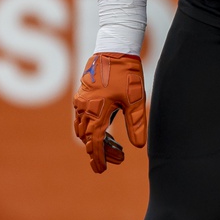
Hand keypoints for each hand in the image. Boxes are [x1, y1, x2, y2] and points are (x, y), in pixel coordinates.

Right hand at [72, 53, 147, 173]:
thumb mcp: (136, 101)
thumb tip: (139, 147)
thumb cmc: (127, 75)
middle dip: (101, 150)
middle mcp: (84, 107)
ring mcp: (81, 101)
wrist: (114, 50)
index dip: (99, 157)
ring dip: (96, 140)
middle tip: (118, 160)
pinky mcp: (82, 95)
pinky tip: (105, 131)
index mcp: (97, 110)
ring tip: (116, 148)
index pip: (95, 141)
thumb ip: (137, 124)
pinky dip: (92, 128)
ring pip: (83, 128)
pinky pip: (82, 117)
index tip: (102, 170)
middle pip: (88, 137)